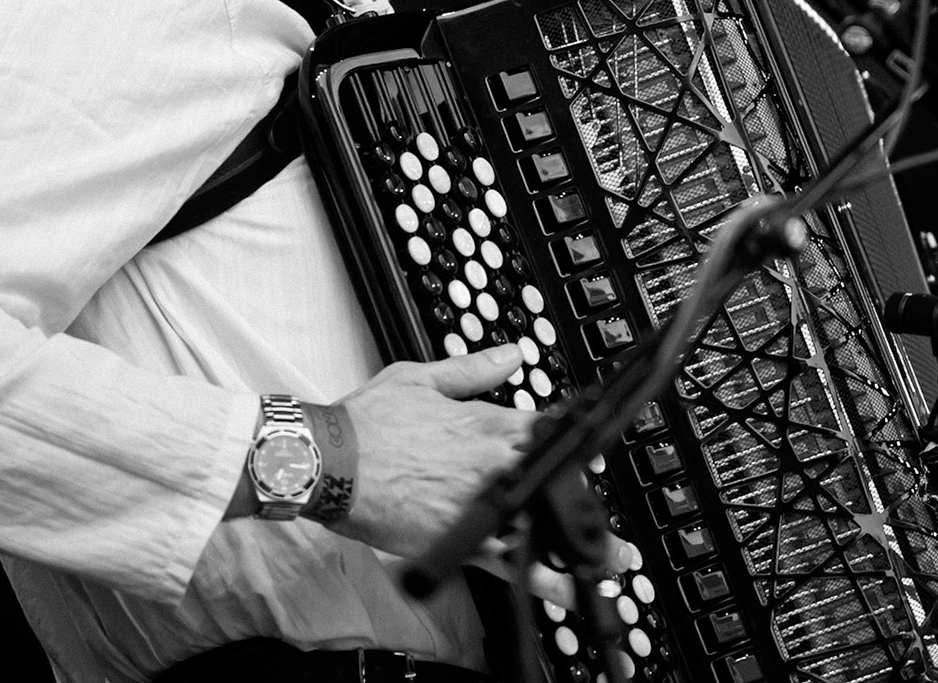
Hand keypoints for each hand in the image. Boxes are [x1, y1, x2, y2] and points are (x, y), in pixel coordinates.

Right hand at [316, 343, 639, 602]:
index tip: (588, 453)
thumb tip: (512, 353)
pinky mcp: (459, 541)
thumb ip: (474, 370)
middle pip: (555, 479)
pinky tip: (567, 585)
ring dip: (575, 534)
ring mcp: (480, 506)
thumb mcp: (421, 379)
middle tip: (596, 505)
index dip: (571, 443)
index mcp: (487, 425)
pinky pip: (510, 562)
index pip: (549, 432)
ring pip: (542, 521)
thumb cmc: (368, 423)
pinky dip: (540, 574)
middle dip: (578, 490)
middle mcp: (492, 465)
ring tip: (609, 555)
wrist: (328, 464)